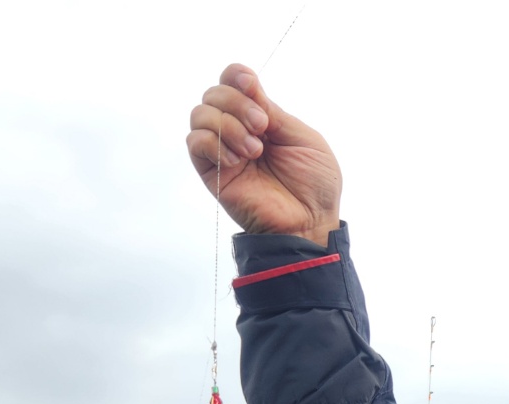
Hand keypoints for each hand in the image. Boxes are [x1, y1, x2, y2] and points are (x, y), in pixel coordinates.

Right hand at [186, 63, 342, 242]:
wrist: (309, 222)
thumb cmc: (314, 185)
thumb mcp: (303, 138)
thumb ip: (274, 111)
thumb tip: (248, 85)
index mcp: (261, 118)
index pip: (233, 82)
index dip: (236, 76)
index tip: (250, 84)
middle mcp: (238, 130)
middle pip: (214, 93)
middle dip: (237, 103)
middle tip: (262, 128)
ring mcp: (223, 151)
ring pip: (200, 114)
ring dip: (228, 125)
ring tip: (254, 151)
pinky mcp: (212, 172)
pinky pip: (194, 142)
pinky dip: (214, 144)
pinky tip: (237, 161)